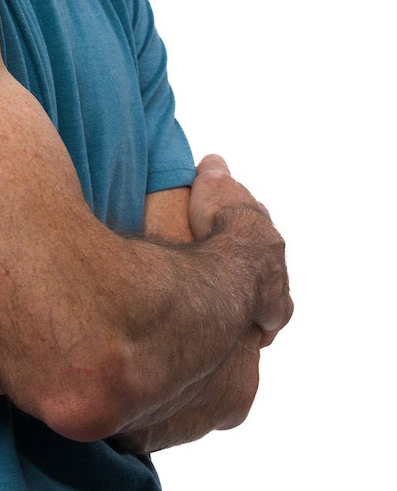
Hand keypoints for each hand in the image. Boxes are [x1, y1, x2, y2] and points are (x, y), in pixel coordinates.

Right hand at [189, 154, 293, 344]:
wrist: (236, 260)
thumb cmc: (219, 221)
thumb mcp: (212, 184)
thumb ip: (213, 171)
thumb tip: (213, 160)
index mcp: (257, 221)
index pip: (253, 219)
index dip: (239, 223)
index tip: (228, 227)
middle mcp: (274, 251)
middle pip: (268, 253)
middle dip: (255, 259)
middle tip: (234, 264)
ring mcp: (278, 281)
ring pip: (275, 287)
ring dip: (261, 293)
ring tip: (243, 300)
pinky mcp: (275, 309)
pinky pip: (272, 319)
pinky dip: (263, 324)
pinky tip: (253, 330)